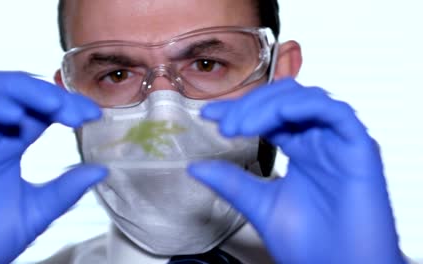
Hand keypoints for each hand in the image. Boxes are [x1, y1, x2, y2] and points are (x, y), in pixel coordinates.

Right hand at [0, 72, 106, 263]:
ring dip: (26, 91)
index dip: (67, 107)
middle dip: (51, 95)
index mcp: (9, 146)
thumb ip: (65, 190)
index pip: (42, 112)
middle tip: (77, 111)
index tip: (94, 114)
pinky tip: (16, 118)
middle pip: (19, 91)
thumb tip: (101, 171)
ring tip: (54, 106)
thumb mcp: (34, 211)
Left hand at [188, 78, 404, 263]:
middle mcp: (319, 141)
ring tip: (240, 125)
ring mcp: (339, 143)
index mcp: (301, 149)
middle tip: (223, 124)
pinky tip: (278, 115)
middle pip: (284, 100)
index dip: (239, 110)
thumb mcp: (261, 205)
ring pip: (307, 99)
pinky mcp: (360, 149)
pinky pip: (337, 113)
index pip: (268, 116)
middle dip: (250, 106)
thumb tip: (195, 168)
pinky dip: (306, 106)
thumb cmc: (311, 245)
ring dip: (269, 105)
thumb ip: (231, 182)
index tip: (209, 115)